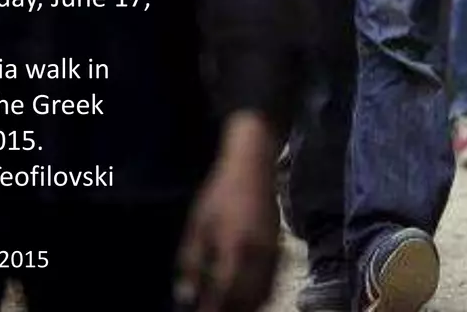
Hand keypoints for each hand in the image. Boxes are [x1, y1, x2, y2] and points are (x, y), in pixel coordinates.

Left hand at [174, 117, 278, 311]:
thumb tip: (186, 298)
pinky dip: (260, 297)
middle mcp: (258, 257)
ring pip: (263, 295)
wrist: (253, 168)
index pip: (222, 295)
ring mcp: (273, 254)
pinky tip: (246, 299)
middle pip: (247, 301)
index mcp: (234, 250)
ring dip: (247, 308)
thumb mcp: (197, 226)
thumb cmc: (220, 194)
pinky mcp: (279, 250)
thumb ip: (191, 263)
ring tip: (227, 309)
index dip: (210, 311)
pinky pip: (272, 282)